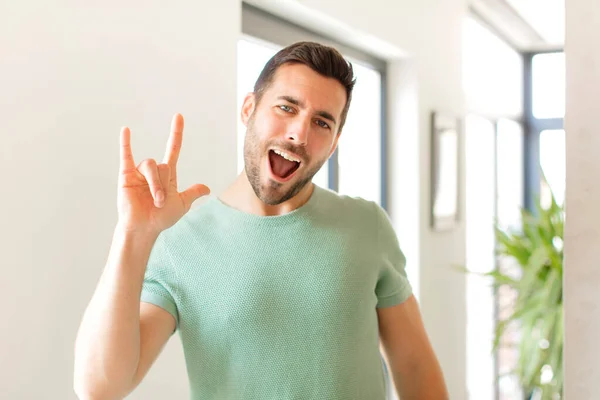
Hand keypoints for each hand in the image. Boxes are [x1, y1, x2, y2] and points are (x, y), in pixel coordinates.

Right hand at [116, 114, 209, 234]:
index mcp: (167, 175)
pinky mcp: (126, 176)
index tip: (178, 117)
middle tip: (161, 202)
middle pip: (163, 165)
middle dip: (164, 185)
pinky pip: (126, 156)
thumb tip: (208, 188)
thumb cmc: (161, 218)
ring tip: (156, 200)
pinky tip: (126, 130)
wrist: (144, 229)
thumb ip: (193, 193)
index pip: (173, 149)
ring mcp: (139, 173)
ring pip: (150, 166)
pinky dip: (125, 143)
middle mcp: (153, 171)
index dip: (176, 133)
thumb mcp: (182, 205)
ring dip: (155, 184)